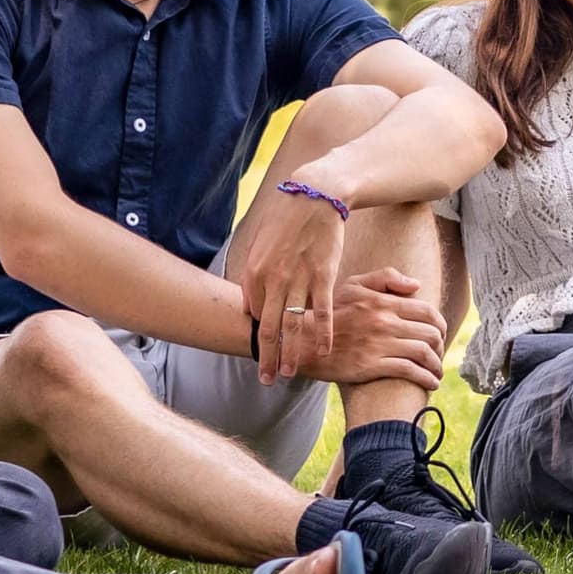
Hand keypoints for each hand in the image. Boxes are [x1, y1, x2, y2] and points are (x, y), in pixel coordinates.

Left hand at [242, 187, 348, 384]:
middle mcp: (274, 279)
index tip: (263, 352)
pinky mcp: (324, 276)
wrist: (315, 194)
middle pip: (269, 328)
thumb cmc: (285, 218)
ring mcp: (300, 279)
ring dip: (292, 353)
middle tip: (266, 379)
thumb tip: (248, 306)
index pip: (254, 313)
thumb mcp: (258, 243)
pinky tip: (324, 351)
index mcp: (254, 271)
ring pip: (294, 326)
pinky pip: (323, 311)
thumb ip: (252, 276)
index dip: (259, 334)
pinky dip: (324, 333)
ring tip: (290, 374)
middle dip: (268, 358)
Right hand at [316, 265, 447, 391]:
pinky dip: (426, 378)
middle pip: (430, 333)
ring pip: (423, 353)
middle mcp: (384, 322)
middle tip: (440, 354)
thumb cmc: (330, 312)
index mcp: (383, 302)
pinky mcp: (371, 366)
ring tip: (437, 373)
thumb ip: (386, 279)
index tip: (442, 334)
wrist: (304, 342)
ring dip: (436, 365)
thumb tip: (417, 285)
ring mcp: (379, 344)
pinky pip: (409, 371)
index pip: (427, 312)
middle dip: (441, 346)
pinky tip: (431, 383)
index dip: (441, 325)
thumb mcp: (354, 286)